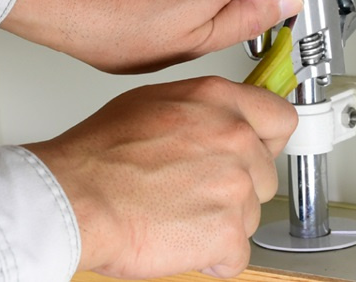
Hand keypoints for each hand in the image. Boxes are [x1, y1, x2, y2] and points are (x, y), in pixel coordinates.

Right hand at [23, 76, 297, 278]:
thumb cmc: (98, 155)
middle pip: (265, 173)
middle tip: (195, 190)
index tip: (258, 151)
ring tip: (178, 214)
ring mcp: (235, 186)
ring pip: (251, 214)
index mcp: (218, 101)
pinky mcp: (228, 231)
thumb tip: (220, 119)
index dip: (267, 140)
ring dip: (222, 220)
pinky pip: (237, 253)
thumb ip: (202, 109)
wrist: (75, 198)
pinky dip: (214, 255)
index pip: (280, 118)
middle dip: (237, 186)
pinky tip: (182, 239)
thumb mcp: (153, 102)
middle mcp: (234, 138)